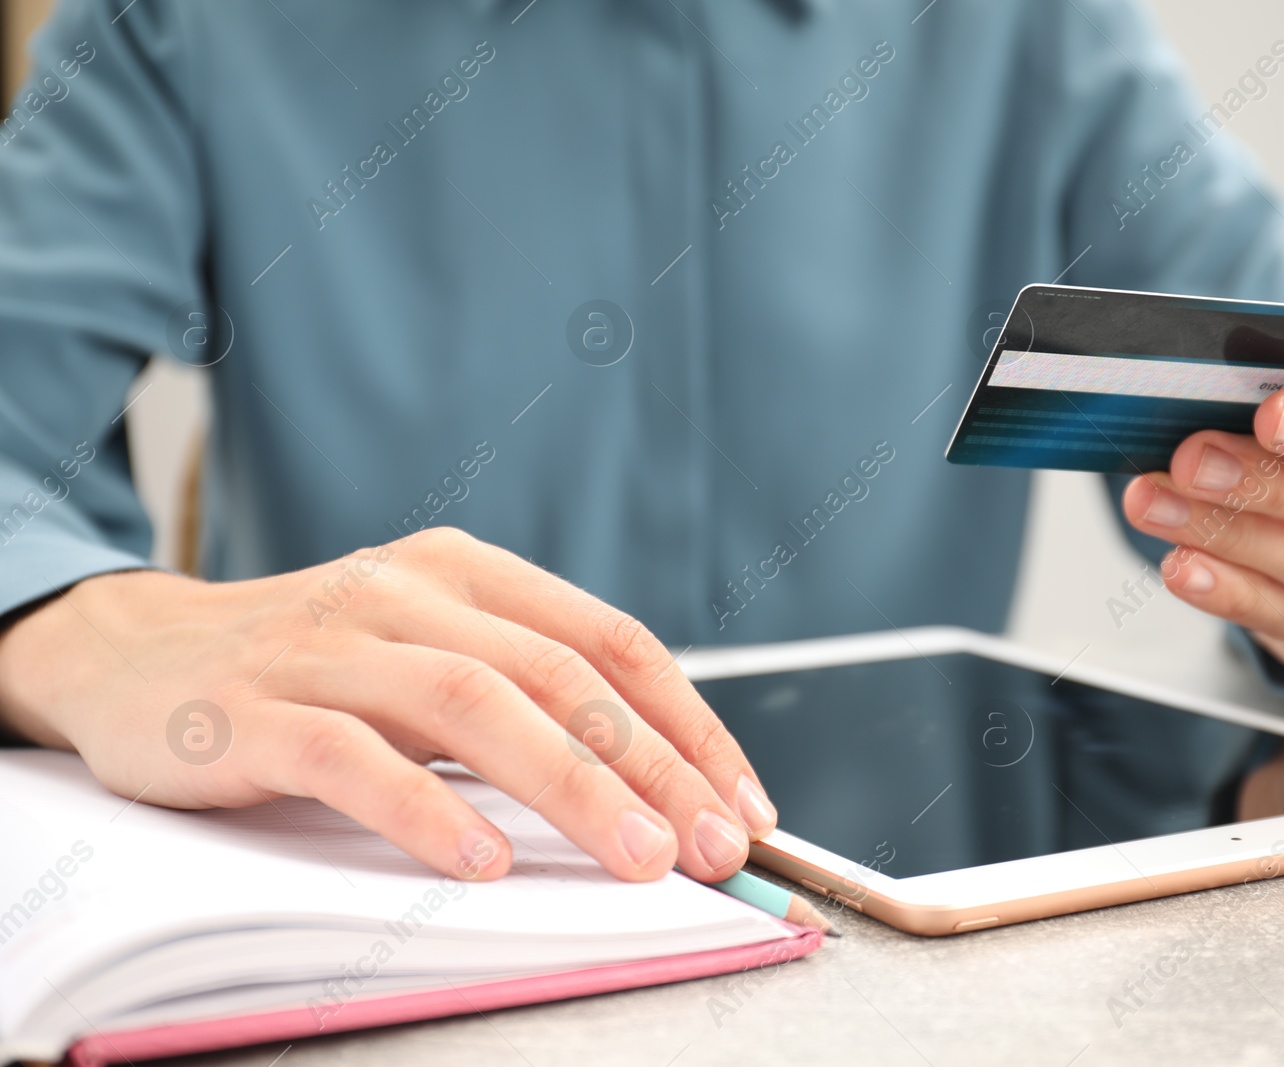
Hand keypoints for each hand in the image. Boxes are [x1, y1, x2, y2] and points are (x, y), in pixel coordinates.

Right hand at [0, 527, 777, 881]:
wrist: (135, 654)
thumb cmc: (314, 669)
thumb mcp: (427, 655)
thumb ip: (521, 699)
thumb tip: (654, 789)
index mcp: (466, 573)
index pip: (608, 640)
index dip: (688, 723)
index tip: (743, 803)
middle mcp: (406, 593)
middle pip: (558, 675)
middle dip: (653, 765)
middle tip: (713, 846)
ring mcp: (327, 646)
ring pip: (474, 705)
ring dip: (570, 786)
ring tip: (638, 857)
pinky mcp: (252, 712)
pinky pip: (353, 760)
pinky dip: (426, 812)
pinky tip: (482, 863)